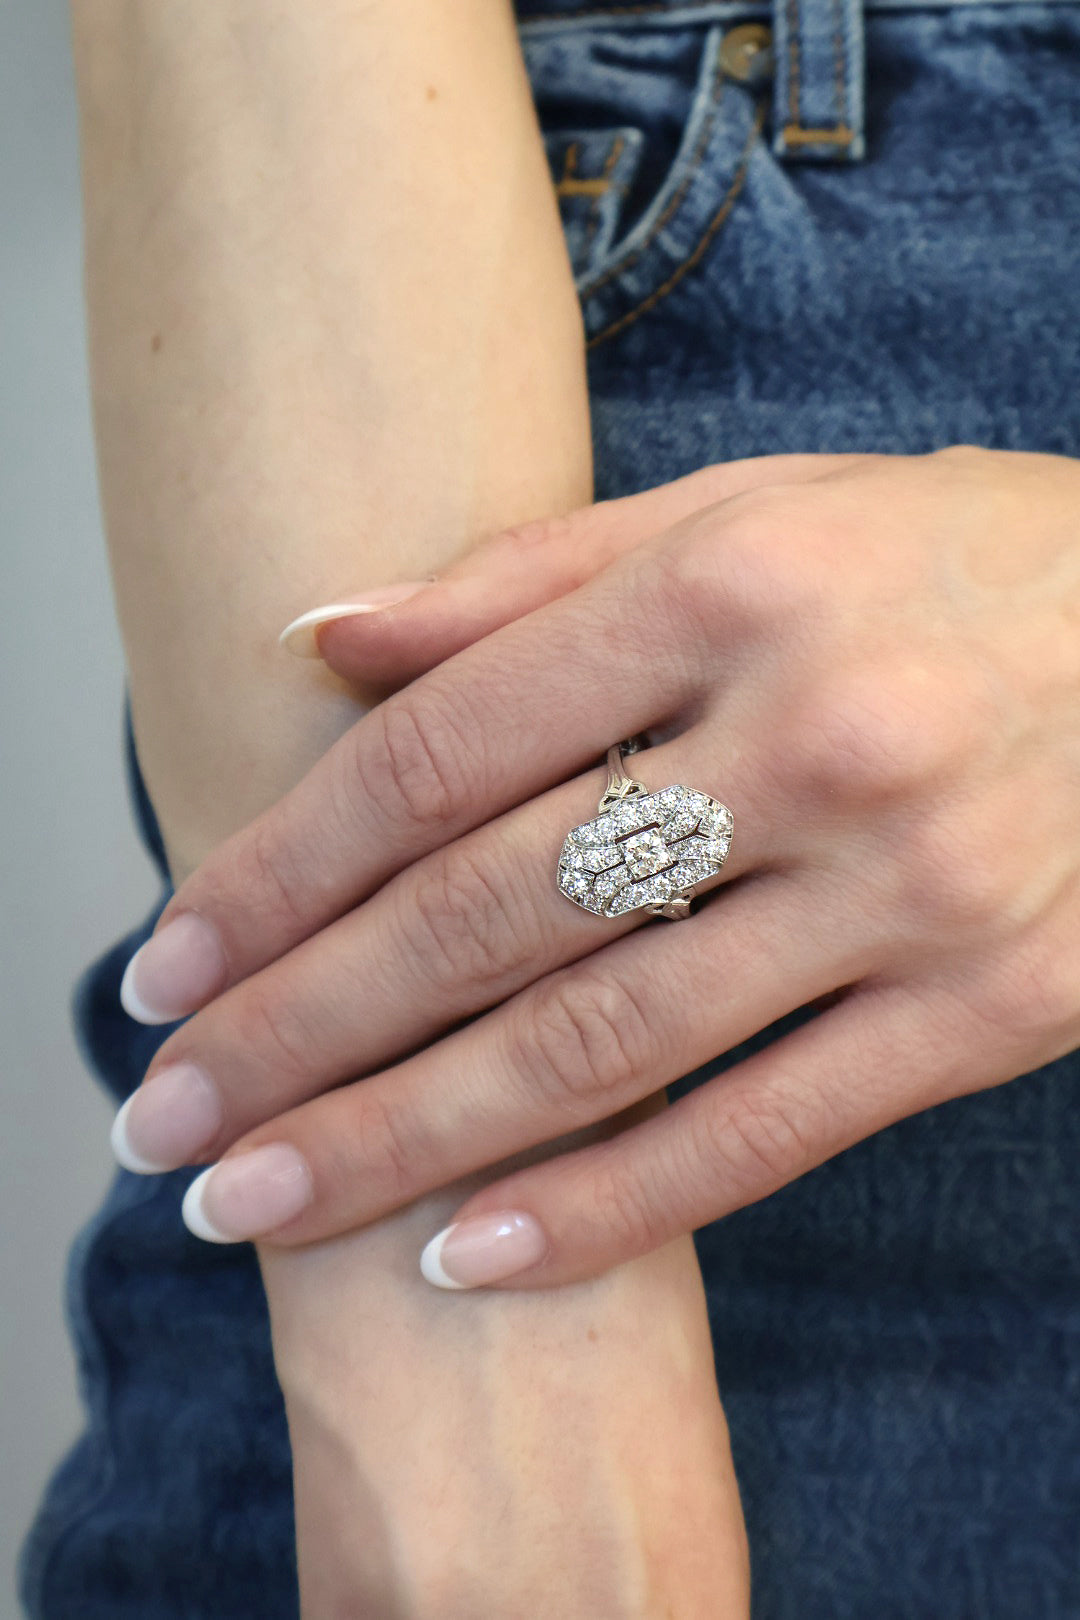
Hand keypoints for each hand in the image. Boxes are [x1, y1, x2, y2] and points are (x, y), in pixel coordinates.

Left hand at [113, 448, 1079, 1287]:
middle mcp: (815, 731)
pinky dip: (609, 1206)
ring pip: (605, 1042)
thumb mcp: (748, 513)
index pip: (440, 752)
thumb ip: (527, 577)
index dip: (281, 869)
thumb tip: (324, 641)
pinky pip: (765, 1128)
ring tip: (266, 1200)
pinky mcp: (997, 1004)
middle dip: (302, 1029)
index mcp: (730, 585)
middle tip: (169, 1119)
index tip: (175, 962)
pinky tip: (471, 1255)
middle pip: (490, 912)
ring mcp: (914, 882)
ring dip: (408, 1140)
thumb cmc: (950, 560)